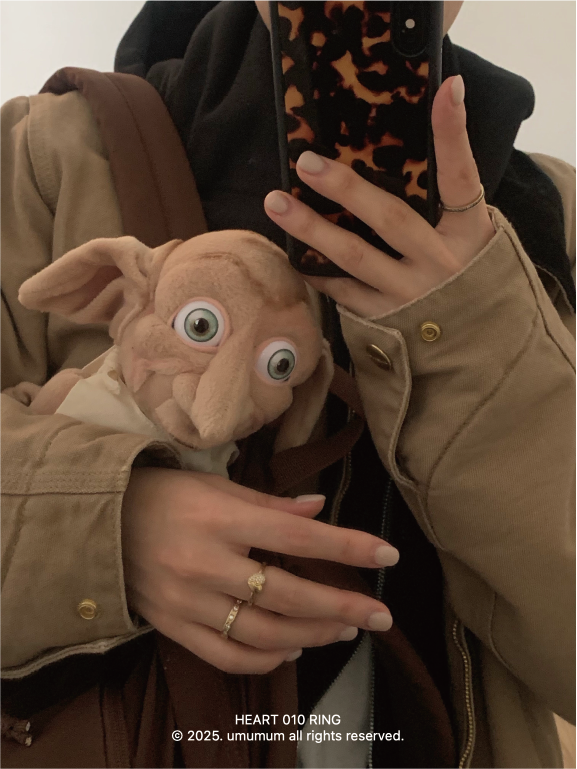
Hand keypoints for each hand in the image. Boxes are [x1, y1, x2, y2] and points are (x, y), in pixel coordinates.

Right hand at [121, 468, 398, 673]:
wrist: (100, 523)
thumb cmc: (166, 494)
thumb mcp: (217, 485)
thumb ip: (270, 502)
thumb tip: (319, 509)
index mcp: (221, 517)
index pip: (296, 534)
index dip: (345, 545)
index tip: (387, 554)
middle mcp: (206, 562)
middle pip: (286, 592)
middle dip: (340, 605)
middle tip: (380, 614)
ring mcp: (188, 600)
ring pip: (262, 630)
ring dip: (311, 634)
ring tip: (344, 629)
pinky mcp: (173, 627)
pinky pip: (226, 655)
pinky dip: (266, 658)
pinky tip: (292, 648)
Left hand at [264, 75, 495, 316]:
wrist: (476, 346)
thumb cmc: (465, 279)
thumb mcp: (470, 237)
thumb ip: (446, 200)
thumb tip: (414, 141)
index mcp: (468, 234)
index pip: (462, 176)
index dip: (454, 134)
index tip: (446, 89)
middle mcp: (440, 263)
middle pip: (391, 219)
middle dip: (347, 189)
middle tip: (306, 162)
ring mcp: (410, 295)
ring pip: (356, 258)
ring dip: (313, 229)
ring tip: (277, 203)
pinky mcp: (386, 320)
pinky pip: (344, 293)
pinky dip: (317, 272)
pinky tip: (292, 252)